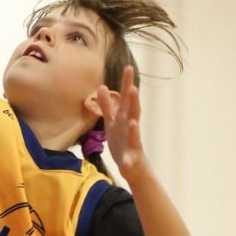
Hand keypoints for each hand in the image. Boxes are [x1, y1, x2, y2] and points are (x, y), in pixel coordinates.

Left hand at [90, 65, 145, 180]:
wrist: (132, 168)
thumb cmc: (122, 143)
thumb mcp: (111, 122)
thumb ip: (107, 106)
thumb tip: (102, 87)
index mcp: (123, 118)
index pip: (125, 99)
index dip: (126, 84)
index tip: (128, 67)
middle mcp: (130, 126)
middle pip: (131, 108)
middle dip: (132, 94)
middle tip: (132, 79)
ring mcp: (132, 140)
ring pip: (134, 125)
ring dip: (134, 113)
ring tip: (134, 98)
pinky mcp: (131, 156)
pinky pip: (131, 151)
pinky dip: (131, 142)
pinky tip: (132, 129)